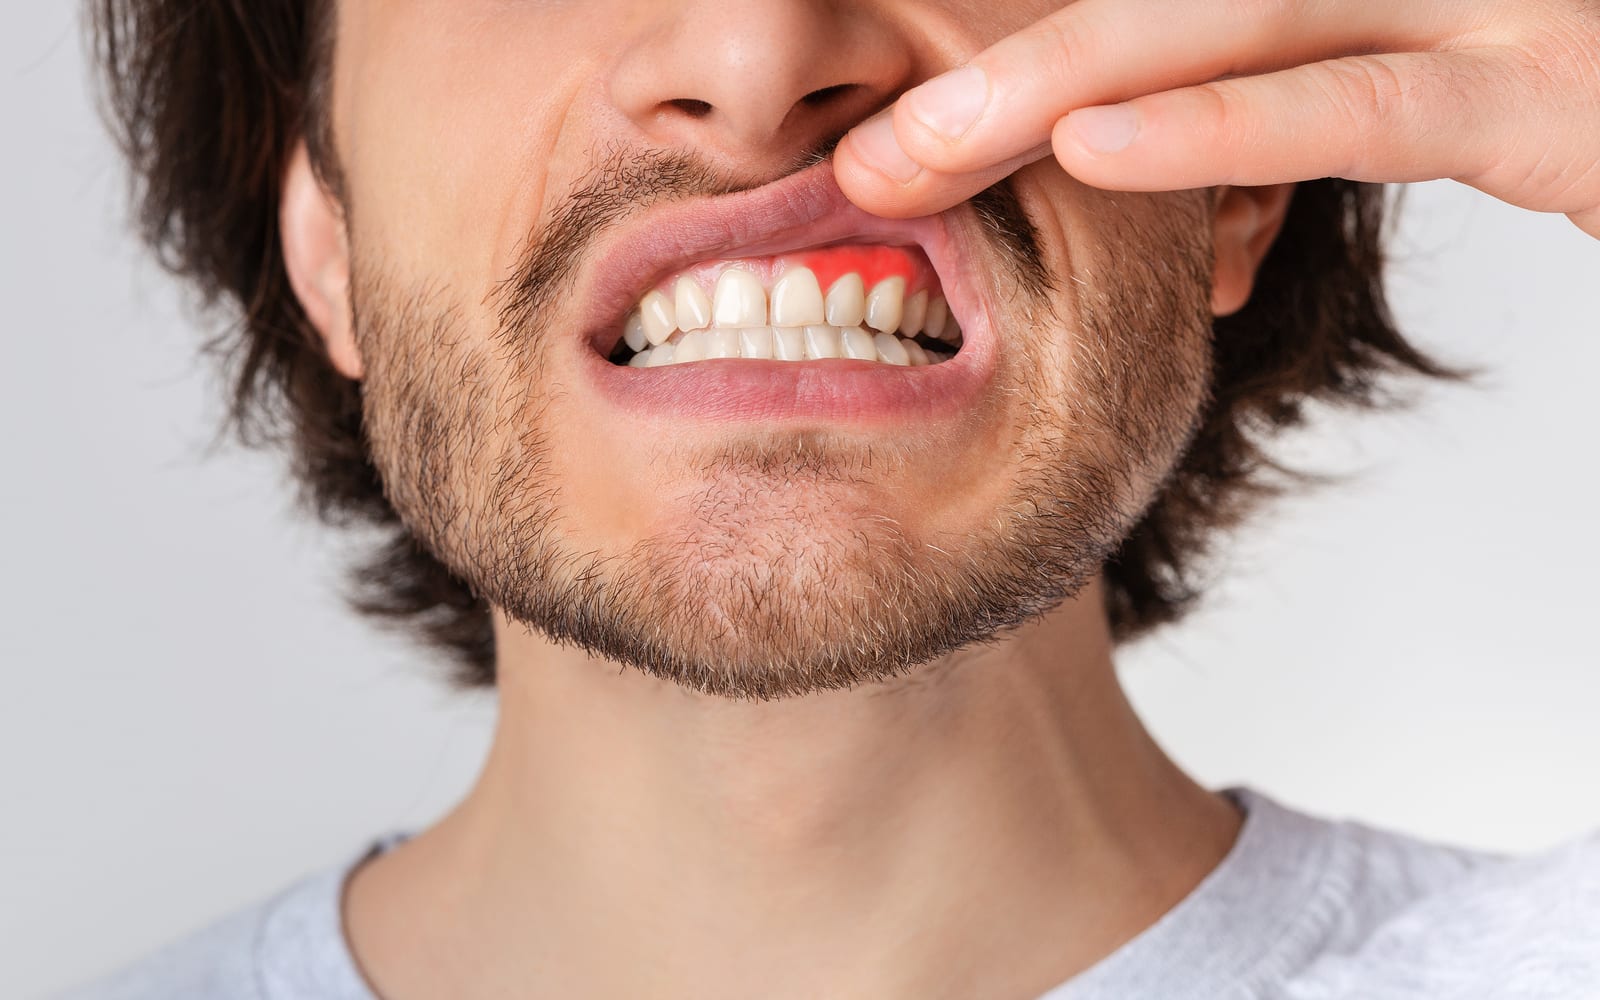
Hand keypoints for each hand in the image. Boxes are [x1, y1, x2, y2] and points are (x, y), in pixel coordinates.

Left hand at [835, 0, 1599, 238]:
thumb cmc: (1544, 91)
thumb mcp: (1402, 69)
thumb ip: (1275, 86)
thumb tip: (1131, 173)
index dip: (1037, 34)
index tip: (911, 109)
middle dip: (1005, 62)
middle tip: (874, 144)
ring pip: (1234, 20)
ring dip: (1059, 84)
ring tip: (920, 152)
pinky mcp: (1544, 82)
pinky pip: (1354, 102)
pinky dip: (1216, 130)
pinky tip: (1093, 150)